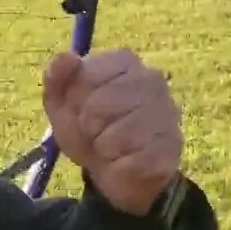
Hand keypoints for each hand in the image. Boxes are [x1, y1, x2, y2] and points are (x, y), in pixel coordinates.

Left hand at [42, 48, 182, 216]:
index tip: (82, 108)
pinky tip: (127, 161)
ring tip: (111, 147)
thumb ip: (57, 78)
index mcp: (124, 61)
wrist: (116, 171)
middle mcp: (152, 79)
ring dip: (103, 149)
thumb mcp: (62, 104)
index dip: (74, 100)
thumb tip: (66, 58)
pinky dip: (119, 167)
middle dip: (88, 127)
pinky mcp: (173, 146)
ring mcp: (167, 112)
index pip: (85, 77)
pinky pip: (132, 162)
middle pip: (97, 106)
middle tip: (97, 131)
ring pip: (115, 137)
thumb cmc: (89, 128)